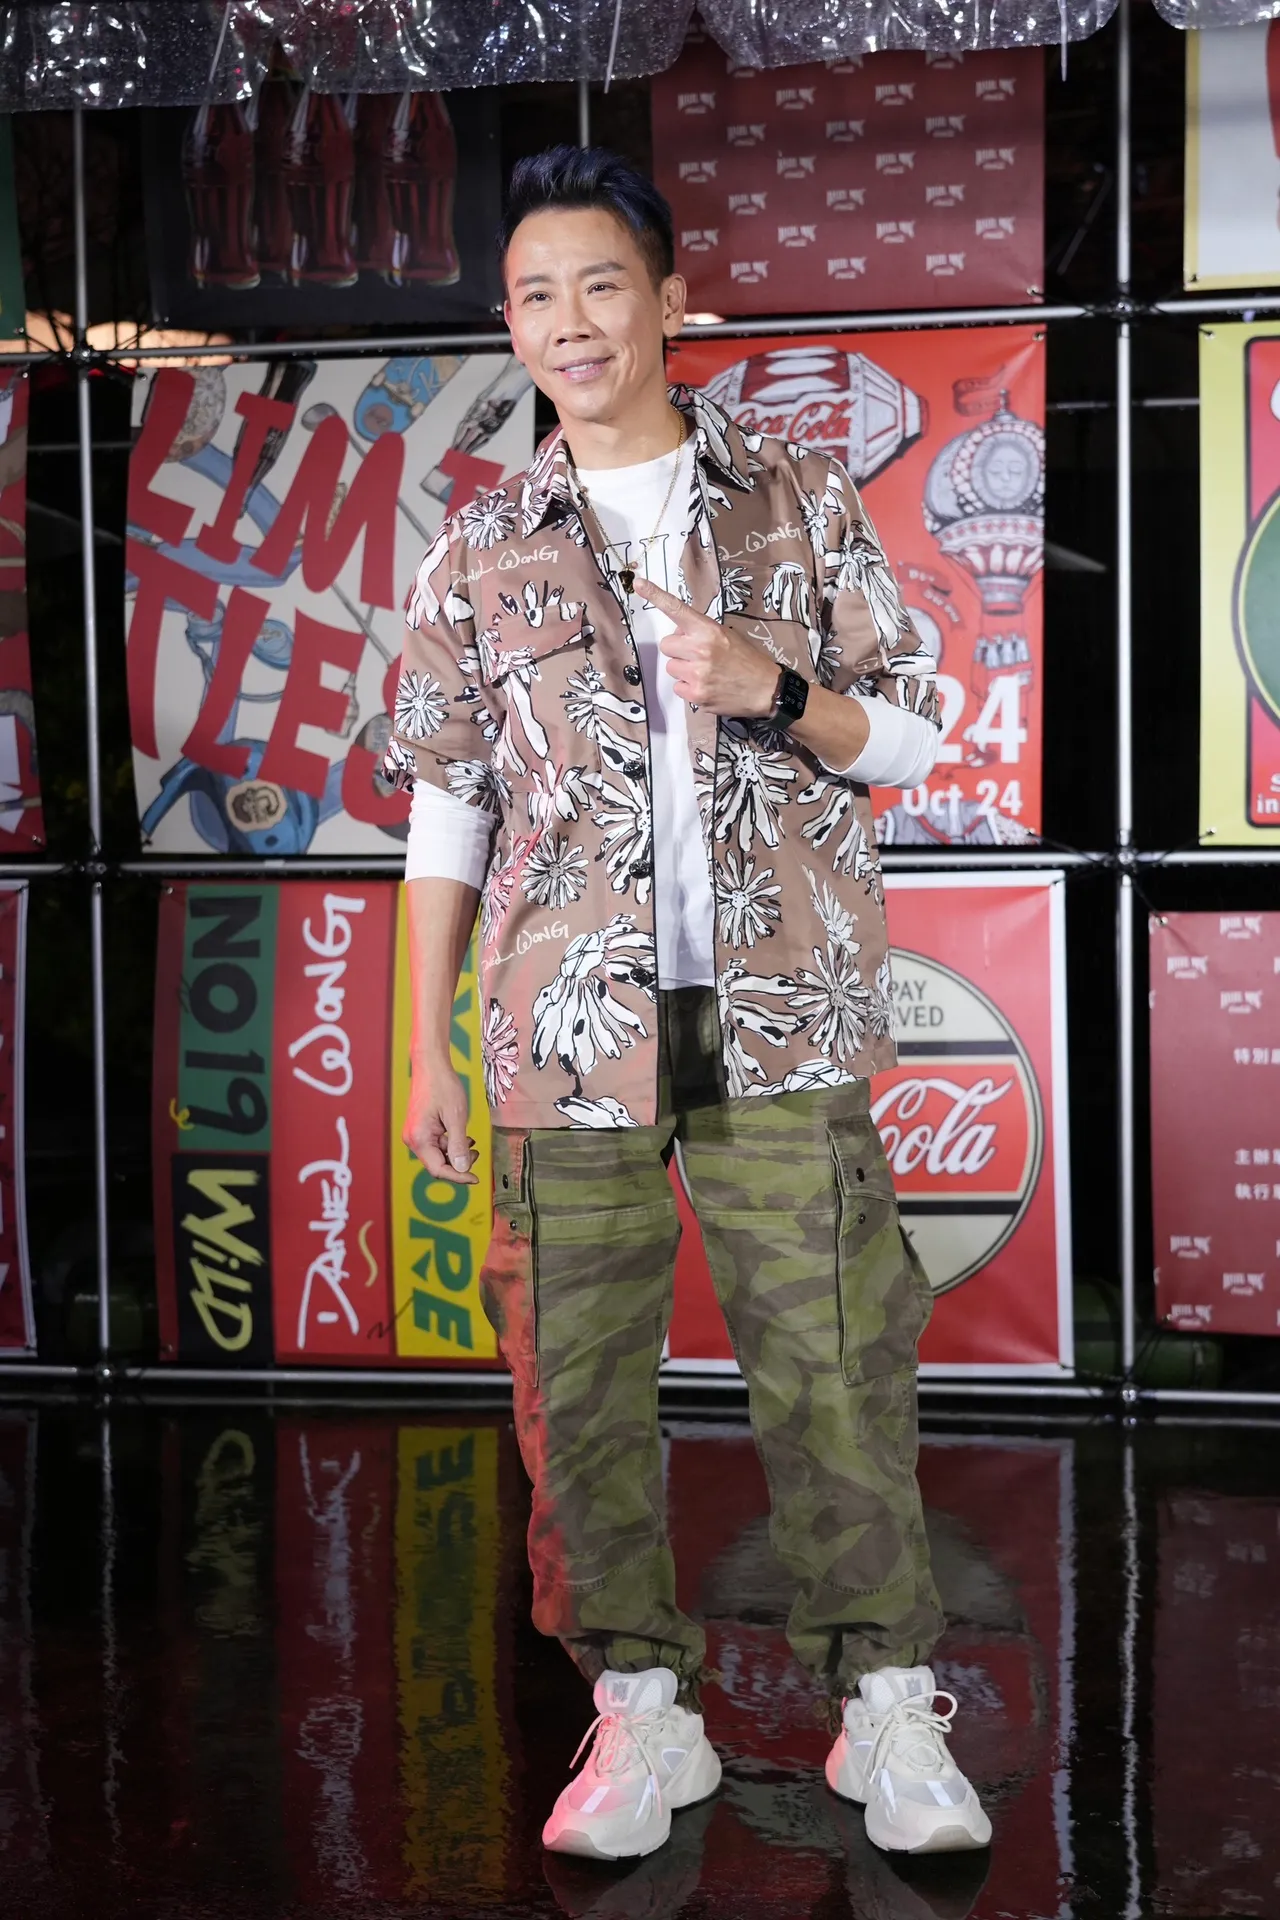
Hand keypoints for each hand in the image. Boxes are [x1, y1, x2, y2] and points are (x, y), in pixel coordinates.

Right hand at [403, 1060, 478, 1184]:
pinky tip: (462, 1135)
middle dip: (458, 1163)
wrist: (431, 1065)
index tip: (476, 1178)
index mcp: (419, 1139)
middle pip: (437, 1164)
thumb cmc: (442, 1086)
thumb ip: (459, 1145)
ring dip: (456, 1152)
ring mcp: (415, 1133)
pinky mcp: (419, 1128)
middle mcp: (412, 1139)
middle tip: (477, 1154)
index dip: (459, 1176)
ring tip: (472, 1141)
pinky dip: (450, 1143)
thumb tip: (463, 1169)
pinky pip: (435, 1143)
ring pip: (437, 1154)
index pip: (439, 1169)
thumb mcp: (456, 1117)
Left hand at [632, 576, 777, 719]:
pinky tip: (707, 686)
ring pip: (671, 667)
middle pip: (666, 645)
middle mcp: (700, 649)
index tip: (639, 584)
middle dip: (678, 650)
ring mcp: (697, 674)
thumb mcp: (728, 635)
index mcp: (708, 630)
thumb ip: (701, 632)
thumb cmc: (748, 661)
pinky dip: (689, 688)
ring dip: (684, 669)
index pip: (677, 609)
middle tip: (697, 655)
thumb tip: (680, 635)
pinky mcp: (696, 695)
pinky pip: (678, 687)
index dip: (656, 595)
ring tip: (706, 672)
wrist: (767, 689)